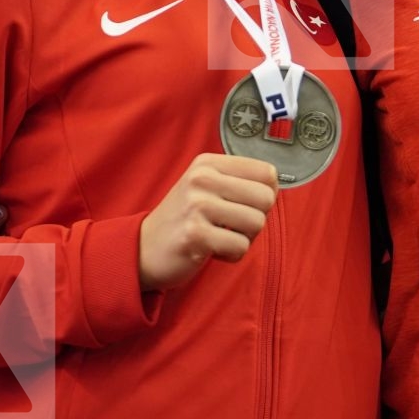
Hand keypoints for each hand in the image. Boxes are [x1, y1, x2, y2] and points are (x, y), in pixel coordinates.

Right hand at [138, 154, 278, 290]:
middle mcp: (201, 178)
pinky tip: (211, 250)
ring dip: (243, 238)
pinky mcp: (195, 235)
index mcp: (208, 163)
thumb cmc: (185, 219)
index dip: (265, 194)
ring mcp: (197, 205)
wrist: (142, 249)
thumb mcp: (206, 187)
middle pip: (266, 198)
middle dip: (256, 218)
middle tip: (231, 226)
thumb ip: (238, 181)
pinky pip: (240, 247)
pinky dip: (231, 255)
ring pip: (257, 223)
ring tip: (220, 237)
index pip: (267, 172)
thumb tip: (275, 187)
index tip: (244, 205)